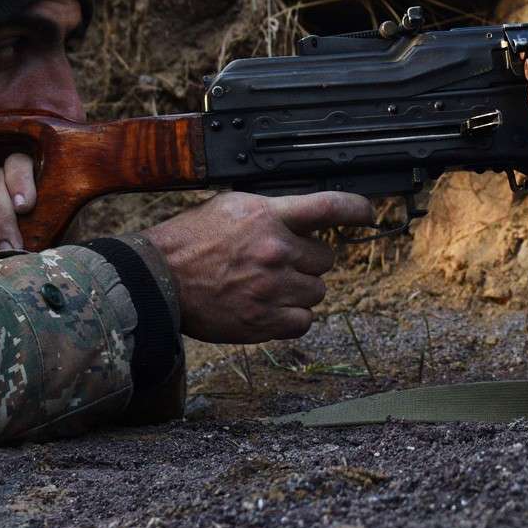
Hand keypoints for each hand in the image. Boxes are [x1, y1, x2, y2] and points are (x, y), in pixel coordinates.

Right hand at [145, 191, 373, 342]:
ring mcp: (272, 288)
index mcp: (267, 216)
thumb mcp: (230, 207)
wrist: (159, 280)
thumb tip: (304, 217)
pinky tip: (271, 307)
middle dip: (308, 261)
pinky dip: (292, 317)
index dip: (356, 209)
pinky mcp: (264, 321)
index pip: (329, 207)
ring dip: (300, 290)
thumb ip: (271, 210)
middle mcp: (275, 251)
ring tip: (268, 285)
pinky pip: (304, 321)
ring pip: (317, 292)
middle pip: (325, 259)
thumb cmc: (190, 241)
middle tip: (278, 262)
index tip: (368, 214)